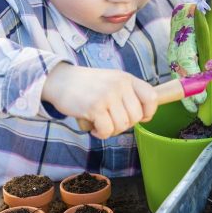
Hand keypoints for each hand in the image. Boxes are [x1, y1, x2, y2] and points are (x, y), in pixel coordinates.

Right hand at [42, 63, 157, 138]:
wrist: (60, 80)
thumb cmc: (87, 85)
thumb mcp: (112, 81)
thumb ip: (128, 94)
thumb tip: (144, 117)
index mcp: (127, 78)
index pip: (152, 97)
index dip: (148, 112)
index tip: (139, 117)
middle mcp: (120, 84)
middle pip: (136, 117)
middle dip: (125, 125)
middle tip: (111, 121)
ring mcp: (108, 95)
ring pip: (122, 125)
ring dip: (111, 130)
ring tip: (100, 123)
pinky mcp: (95, 106)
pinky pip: (107, 130)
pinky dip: (100, 134)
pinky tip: (93, 127)